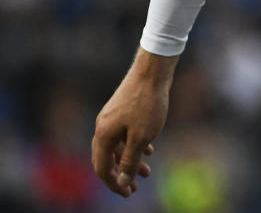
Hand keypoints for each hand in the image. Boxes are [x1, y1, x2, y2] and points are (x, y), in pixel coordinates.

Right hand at [92, 47, 177, 196]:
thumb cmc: (148, 104)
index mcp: (103, 135)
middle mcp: (102, 126)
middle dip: (120, 174)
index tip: (128, 194)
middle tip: (133, 188)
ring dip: (130, 160)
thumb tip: (121, 181)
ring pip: (118, 146)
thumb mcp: (141, 137)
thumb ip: (130, 160)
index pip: (102, 167)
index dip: (114, 183)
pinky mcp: (122, 109)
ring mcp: (111, 117)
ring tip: (147, 172)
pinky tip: (149, 150)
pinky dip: (134, 145)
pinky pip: (124, 134)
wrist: (152, 71)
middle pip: (107, 158)